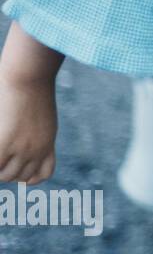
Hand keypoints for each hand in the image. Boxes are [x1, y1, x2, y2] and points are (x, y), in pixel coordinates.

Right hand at [0, 22, 63, 183]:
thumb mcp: (40, 114)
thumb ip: (34, 130)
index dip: (27, 176)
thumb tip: (20, 131)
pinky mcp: (5, 143)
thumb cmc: (32, 88)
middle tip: (2, 153)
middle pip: (19, 177)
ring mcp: (22, 148)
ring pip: (5, 175)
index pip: (42, 175)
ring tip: (1, 146)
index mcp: (47, 143)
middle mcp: (37, 150)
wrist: (30, 76)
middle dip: (5, 170)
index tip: (16, 166)